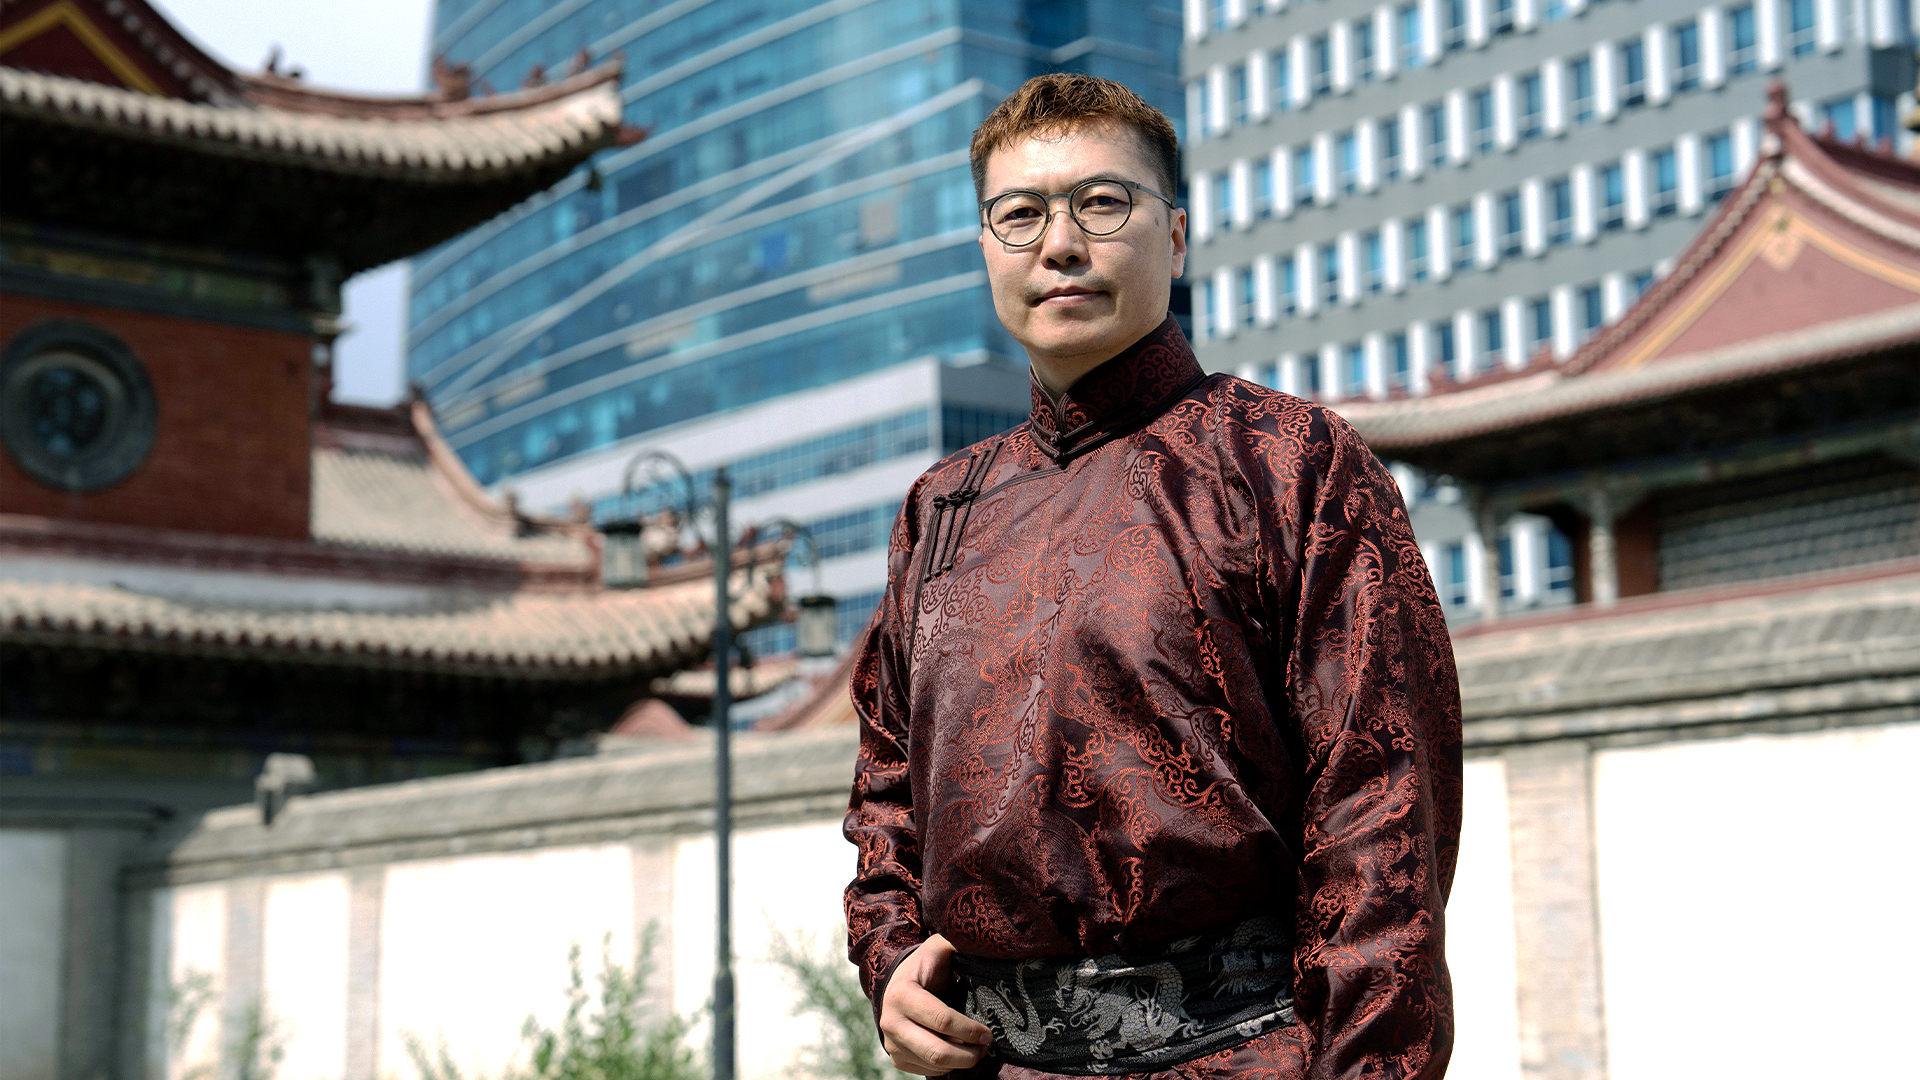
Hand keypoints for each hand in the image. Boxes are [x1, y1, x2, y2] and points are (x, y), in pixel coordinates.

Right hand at [879, 934, 992, 1075]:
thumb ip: (958, 943)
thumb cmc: (925, 965)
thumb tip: (984, 943)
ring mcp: (891, 1043)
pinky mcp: (896, 1058)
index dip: (970, 1030)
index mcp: (902, 993)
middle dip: (968, 1055)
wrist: (898, 982)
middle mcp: (891, 1021)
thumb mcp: (939, 947)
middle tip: (986, 1048)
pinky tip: (958, 1051)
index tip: (989, 1033)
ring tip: (976, 1049)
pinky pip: (927, 1072)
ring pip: (933, 1066)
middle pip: (937, 1052)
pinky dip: (947, 1067)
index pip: (942, 1020)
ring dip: (961, 1062)